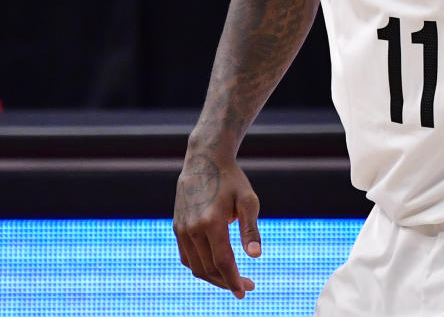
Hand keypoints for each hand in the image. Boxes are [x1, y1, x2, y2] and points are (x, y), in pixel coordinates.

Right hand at [173, 152, 262, 297]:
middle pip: (208, 268)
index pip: (222, 262)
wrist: (204, 161)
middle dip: (227, 281)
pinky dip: (200, 267)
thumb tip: (256, 256)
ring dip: (214, 278)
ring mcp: (182, 229)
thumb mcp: (248, 200)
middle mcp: (193, 229)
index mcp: (211, 222)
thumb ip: (251, 229)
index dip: (234, 280)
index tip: (245, 292)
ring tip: (233, 280)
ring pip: (195, 266)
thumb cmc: (232, 180)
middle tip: (246, 286)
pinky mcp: (178, 228)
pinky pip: (187, 257)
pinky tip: (215, 268)